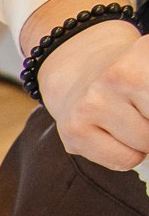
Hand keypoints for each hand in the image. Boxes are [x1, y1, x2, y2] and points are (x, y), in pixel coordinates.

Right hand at [39, 21, 148, 171]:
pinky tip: (117, 136)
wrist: (78, 71)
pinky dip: (129, 155)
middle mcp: (115, 77)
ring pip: (146, 146)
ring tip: (133, 121)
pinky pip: (124, 161)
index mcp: (143, 54)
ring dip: (146, 140)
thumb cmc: (131, 74)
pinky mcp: (74, 132)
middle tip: (146, 113)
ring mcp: (91, 106)